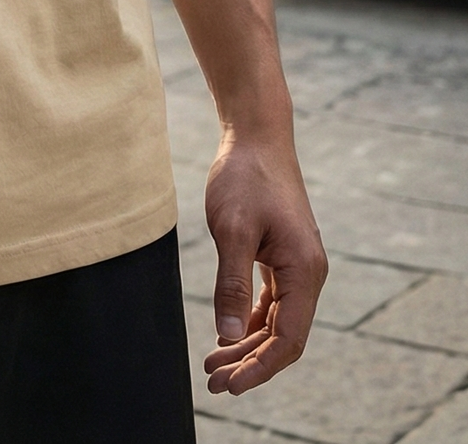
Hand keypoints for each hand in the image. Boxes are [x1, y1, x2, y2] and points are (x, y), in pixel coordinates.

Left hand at [202, 131, 326, 394]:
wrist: (256, 136)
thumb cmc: (244, 177)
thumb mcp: (232, 230)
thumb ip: (231, 283)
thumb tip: (227, 336)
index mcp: (304, 271)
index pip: (288, 339)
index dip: (259, 367)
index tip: (229, 384)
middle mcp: (308, 274)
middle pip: (283, 336)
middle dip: (249, 362)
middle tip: (212, 380)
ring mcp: (297, 266)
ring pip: (277, 321)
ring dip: (247, 345)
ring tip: (213, 364)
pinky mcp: (283, 257)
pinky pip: (272, 303)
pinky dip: (250, 321)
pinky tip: (229, 335)